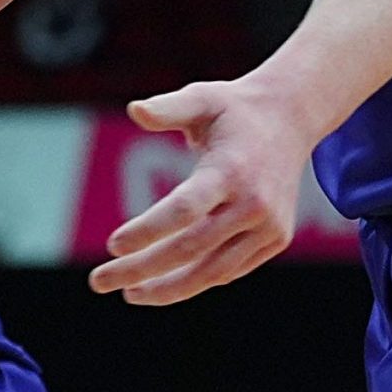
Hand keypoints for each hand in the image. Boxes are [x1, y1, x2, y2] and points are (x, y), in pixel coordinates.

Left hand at [86, 79, 313, 305]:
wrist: (290, 120)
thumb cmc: (233, 109)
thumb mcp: (201, 97)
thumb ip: (167, 108)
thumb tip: (135, 110)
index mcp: (230, 170)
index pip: (184, 209)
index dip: (148, 230)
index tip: (112, 246)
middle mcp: (254, 204)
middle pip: (192, 248)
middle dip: (143, 268)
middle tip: (100, 281)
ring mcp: (269, 227)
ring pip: (213, 271)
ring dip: (169, 288)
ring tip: (130, 293)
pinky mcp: (276, 239)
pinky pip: (230, 269)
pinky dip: (197, 280)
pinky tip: (163, 284)